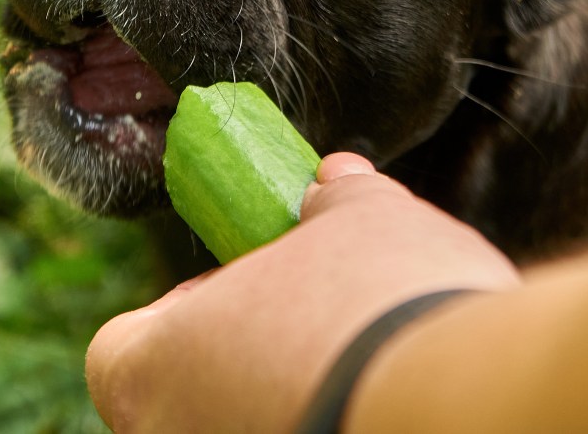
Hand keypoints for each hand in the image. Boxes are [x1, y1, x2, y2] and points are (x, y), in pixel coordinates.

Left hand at [86, 153, 520, 432]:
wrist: (463, 410)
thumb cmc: (382, 303)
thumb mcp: (362, 221)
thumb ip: (335, 201)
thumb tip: (335, 178)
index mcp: (151, 373)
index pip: (124, 348)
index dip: (183, 312)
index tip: (246, 287)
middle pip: (189, 398)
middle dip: (247, 358)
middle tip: (311, 322)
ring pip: (245, 427)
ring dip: (286, 397)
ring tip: (364, 365)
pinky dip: (329, 425)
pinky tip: (383, 406)